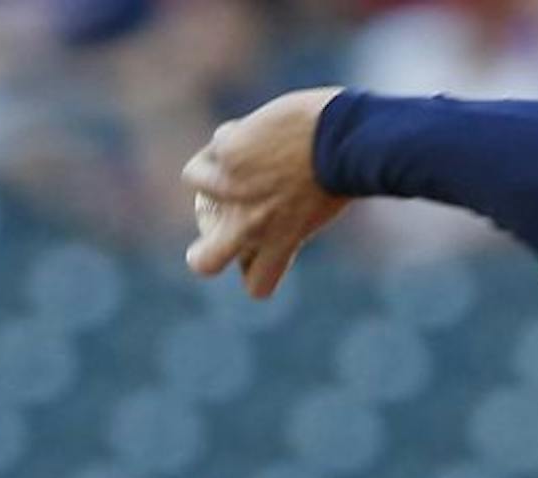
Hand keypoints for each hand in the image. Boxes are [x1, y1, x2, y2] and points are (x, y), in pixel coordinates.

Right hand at [184, 87, 349, 298]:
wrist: (344, 139)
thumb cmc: (343, 167)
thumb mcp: (319, 206)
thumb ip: (287, 218)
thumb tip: (266, 203)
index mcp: (282, 243)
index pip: (257, 286)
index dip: (253, 267)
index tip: (261, 249)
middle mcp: (251, 226)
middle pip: (203, 263)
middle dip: (201, 252)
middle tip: (217, 223)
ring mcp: (233, 193)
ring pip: (193, 180)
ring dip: (216, 160)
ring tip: (247, 149)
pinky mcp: (225, 158)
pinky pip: (217, 142)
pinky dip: (231, 134)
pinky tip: (258, 130)